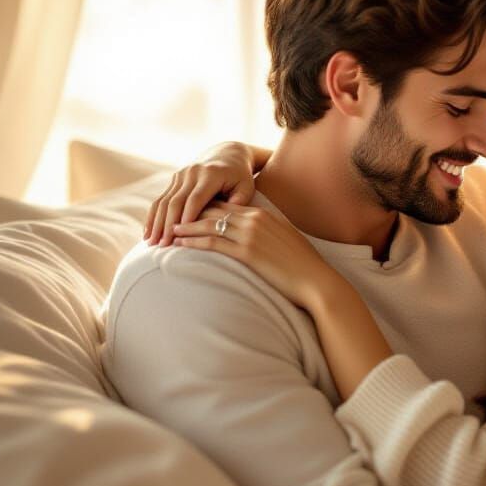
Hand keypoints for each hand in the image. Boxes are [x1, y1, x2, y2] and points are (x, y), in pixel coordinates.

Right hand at [144, 143, 258, 246]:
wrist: (228, 154)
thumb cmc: (240, 177)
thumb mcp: (246, 187)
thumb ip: (239, 203)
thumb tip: (226, 222)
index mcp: (211, 174)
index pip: (196, 198)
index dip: (187, 216)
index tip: (180, 236)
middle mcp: (192, 173)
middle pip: (175, 201)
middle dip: (167, 225)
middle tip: (162, 245)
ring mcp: (181, 175)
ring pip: (164, 201)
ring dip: (156, 223)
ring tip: (150, 243)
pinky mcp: (174, 179)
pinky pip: (161, 199)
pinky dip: (153, 216)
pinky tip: (148, 232)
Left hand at [171, 202, 343, 309]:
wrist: (316, 280)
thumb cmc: (304, 265)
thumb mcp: (287, 239)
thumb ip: (270, 231)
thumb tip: (259, 235)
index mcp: (264, 214)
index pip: (228, 205)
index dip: (207, 207)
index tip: (191, 211)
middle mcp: (255, 219)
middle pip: (215, 211)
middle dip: (191, 213)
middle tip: (172, 217)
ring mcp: (250, 235)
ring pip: (209, 225)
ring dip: (186, 227)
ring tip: (170, 230)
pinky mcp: (247, 252)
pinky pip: (213, 243)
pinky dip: (193, 242)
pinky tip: (180, 244)